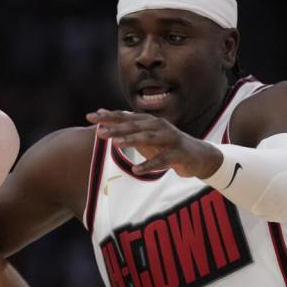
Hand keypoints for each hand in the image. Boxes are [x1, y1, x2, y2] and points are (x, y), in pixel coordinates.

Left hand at [87, 109, 221, 177]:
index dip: (108, 116)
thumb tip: (102, 117)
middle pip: (134, 126)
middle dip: (116, 128)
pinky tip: (136, 170)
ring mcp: (169, 138)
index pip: (125, 117)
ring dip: (132, 140)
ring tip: (116, 144)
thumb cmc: (166, 145)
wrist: (197, 156)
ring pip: (148, 138)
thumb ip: (125, 128)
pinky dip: (149, 164)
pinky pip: (162, 159)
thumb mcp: (144, 136)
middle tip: (99, 132)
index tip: (89, 117)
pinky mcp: (178, 153)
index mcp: (148, 121)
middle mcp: (158, 126)